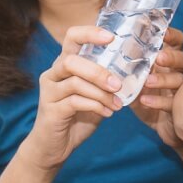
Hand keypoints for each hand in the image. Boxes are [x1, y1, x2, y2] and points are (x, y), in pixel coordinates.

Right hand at [26, 26, 122, 170]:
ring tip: (117, 105)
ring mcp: (49, 92)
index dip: (90, 33)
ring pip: (75, 82)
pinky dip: (95, 106)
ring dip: (100, 93)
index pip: (71, 37)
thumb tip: (133, 73)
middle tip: (118, 85)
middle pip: (72, 61)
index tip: (111, 38)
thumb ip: (105, 83)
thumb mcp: (94, 96)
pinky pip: (74, 102)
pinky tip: (107, 113)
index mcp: (64, 64)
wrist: (53, 148)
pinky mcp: (50, 110)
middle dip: (98, 72)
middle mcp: (53, 74)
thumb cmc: (76, 118)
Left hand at [130, 27, 182, 147]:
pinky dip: (158, 101)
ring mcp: (182, 89)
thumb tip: (107, 47)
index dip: (171, 35)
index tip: (161, 34)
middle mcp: (179, 71)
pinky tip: (144, 101)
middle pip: (182, 59)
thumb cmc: (145, 94)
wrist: (156, 124)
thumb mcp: (136, 77)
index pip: (177, 41)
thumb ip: (128, 62)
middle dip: (170, 57)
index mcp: (170, 58)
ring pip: (179, 80)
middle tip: (158, 58)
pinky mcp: (179, 108)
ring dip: (163, 79)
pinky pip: (172, 103)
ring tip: (147, 81)